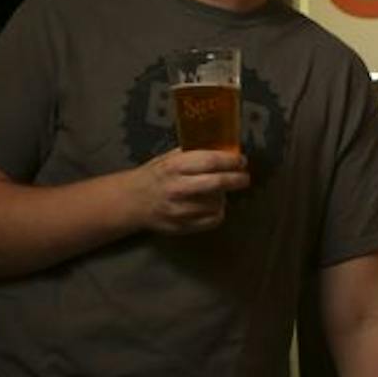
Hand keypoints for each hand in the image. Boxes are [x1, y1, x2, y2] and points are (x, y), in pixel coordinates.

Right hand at [134, 148, 250, 234]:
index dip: (230, 160)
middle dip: (236, 179)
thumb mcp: (169, 158)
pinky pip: (212, 220)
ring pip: (217, 203)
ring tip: (220, 192)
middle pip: (217, 183)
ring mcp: (179, 210)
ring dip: (224, 196)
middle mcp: (177, 188)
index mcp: (174, 166)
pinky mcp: (182, 226)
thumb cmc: (155, 175)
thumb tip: (225, 149)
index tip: (241, 160)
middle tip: (244, 178)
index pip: (210, 161)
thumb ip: (194, 154)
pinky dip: (218, 212)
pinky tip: (213, 206)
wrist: (133, 201)